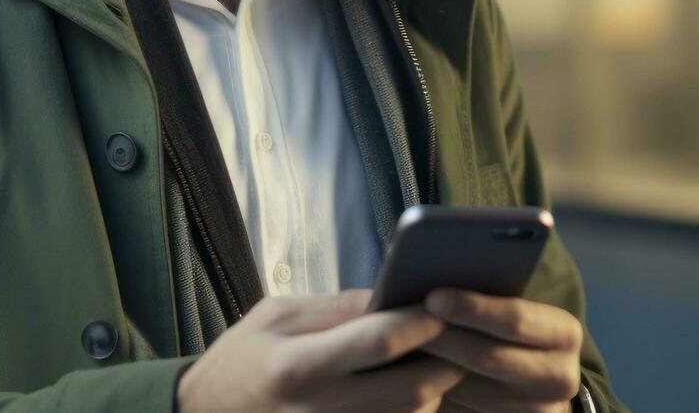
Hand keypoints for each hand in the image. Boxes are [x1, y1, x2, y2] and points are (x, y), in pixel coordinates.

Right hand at [176, 289, 468, 411]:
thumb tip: (391, 296)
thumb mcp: (274, 317)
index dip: (420, 323)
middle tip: (459, 338)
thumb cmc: (240, 360)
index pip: (379, 342)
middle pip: (410, 391)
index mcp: (297, 366)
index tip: (441, 306)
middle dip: (445, 362)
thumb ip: (334, 309)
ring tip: (438, 365)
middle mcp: (317, 411)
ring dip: (434, 394)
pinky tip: (411, 393)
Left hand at [415, 289, 583, 412]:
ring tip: (398, 345)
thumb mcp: (519, 304)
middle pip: (489, 358)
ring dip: (429, 368)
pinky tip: (409, 371)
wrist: (541, 377)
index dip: (472, 307)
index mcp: (564, 332)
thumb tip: (442, 277)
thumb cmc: (518, 328)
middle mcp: (559, 376)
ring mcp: (539, 409)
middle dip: (442, 338)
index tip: (433, 296)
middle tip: (401, 322)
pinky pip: (463, 411)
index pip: (516, 319)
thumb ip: (495, 288)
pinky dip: (434, 391)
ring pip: (470, 389)